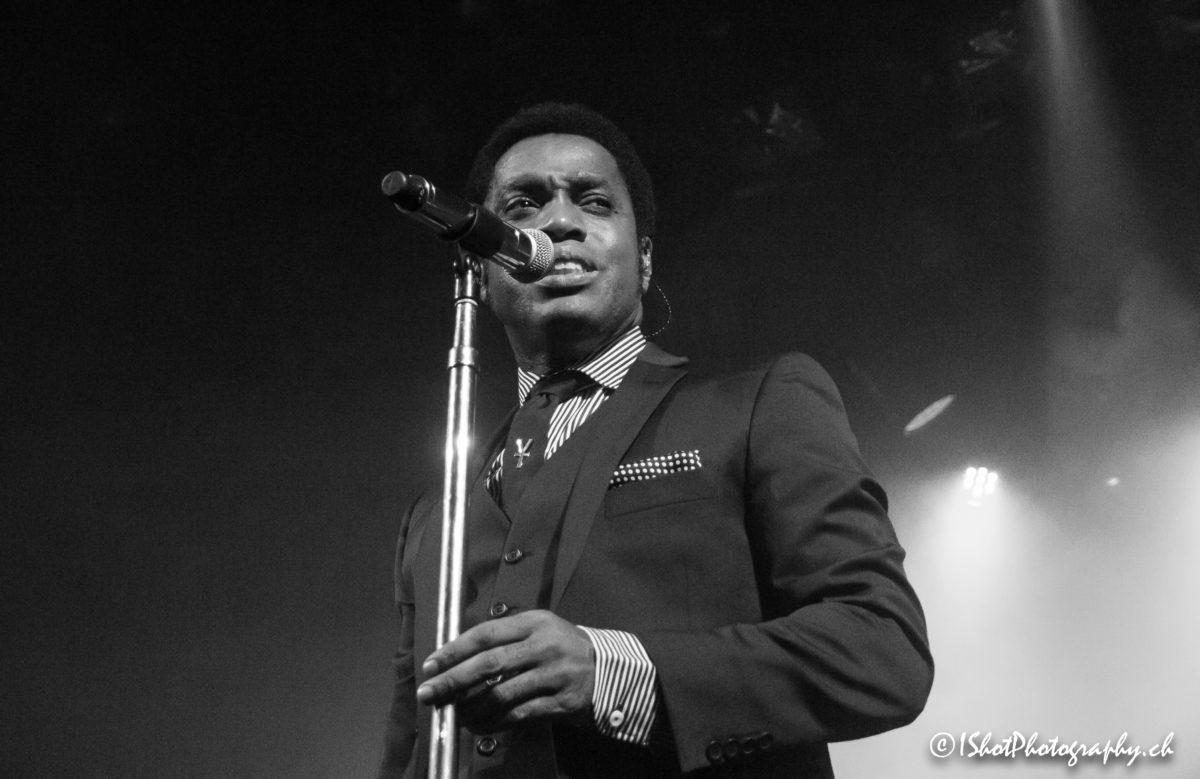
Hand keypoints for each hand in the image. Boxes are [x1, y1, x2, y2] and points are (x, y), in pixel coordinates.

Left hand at [416, 610, 595, 732]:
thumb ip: (505, 638)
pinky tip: (478, 725)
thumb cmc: (562, 647)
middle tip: (429, 693)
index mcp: (534, 622)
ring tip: (452, 714)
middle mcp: (544, 646)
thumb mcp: (539, 629)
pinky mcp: (562, 702)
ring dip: (470, 707)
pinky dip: (494, 723)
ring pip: (502, 694)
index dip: (454, 650)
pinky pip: (520, 715)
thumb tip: (456, 658)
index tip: (431, 665)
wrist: (609, 669)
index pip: (486, 633)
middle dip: (452, 680)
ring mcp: (555, 675)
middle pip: (489, 663)